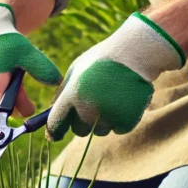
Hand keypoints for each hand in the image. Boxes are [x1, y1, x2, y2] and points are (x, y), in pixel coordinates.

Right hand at [0, 4, 61, 116]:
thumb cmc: (10, 41)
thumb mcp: (28, 52)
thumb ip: (42, 68)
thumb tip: (58, 83)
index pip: (11, 112)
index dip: (25, 112)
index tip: (40, 109)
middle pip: (12, 109)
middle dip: (26, 102)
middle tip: (40, 88)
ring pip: (11, 102)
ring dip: (21, 93)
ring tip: (24, 72)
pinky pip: (7, 95)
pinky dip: (16, 89)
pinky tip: (19, 73)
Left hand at [46, 13, 185, 140]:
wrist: (136, 52)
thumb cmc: (103, 58)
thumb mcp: (76, 69)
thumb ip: (62, 92)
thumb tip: (52, 112)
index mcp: (73, 94)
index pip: (56, 123)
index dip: (54, 131)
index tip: (54, 135)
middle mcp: (89, 108)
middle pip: (79, 131)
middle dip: (83, 122)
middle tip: (93, 104)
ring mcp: (108, 116)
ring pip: (99, 131)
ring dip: (102, 121)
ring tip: (111, 98)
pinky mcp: (127, 120)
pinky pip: (118, 129)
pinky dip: (120, 120)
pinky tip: (123, 101)